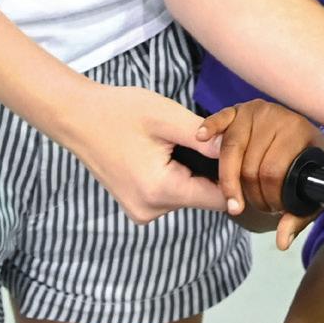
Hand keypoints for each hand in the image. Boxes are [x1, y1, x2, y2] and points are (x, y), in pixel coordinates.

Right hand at [62, 81, 227, 223]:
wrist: (78, 117)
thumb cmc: (122, 112)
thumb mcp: (168, 119)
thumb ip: (206, 139)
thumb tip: (237, 152)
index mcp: (160, 191)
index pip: (217, 199)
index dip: (235, 179)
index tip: (245, 155)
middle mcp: (150, 210)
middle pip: (204, 196)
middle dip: (213, 170)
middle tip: (213, 137)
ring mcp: (141, 210)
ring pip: (189, 194)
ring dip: (195, 170)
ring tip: (186, 141)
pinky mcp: (137, 204)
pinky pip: (172, 192)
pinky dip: (179, 174)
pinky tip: (171, 150)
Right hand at [197, 101, 322, 250]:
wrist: (308, 135)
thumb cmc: (309, 164)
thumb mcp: (311, 188)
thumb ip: (299, 216)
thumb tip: (282, 242)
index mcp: (298, 131)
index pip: (273, 172)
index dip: (269, 198)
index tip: (273, 209)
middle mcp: (276, 116)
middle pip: (250, 165)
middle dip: (249, 193)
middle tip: (254, 205)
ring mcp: (255, 111)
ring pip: (231, 149)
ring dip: (228, 179)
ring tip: (233, 198)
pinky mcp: (237, 109)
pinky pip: (220, 118)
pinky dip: (210, 127)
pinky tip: (201, 137)